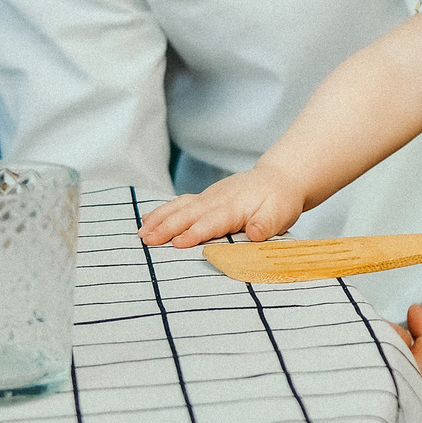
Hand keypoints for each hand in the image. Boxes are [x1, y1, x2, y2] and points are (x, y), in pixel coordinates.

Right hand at [137, 170, 305, 247]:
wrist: (279, 178)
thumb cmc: (280, 200)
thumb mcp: (280, 213)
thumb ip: (266, 224)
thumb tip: (254, 233)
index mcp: (234, 206)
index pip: (211, 222)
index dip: (194, 233)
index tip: (177, 244)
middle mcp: (216, 199)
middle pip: (188, 214)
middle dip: (167, 227)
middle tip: (146, 241)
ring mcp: (208, 196)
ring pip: (179, 207)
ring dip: (159, 219)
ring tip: (141, 233)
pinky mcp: (204, 197)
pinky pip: (180, 203)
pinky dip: (162, 211)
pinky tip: (146, 220)